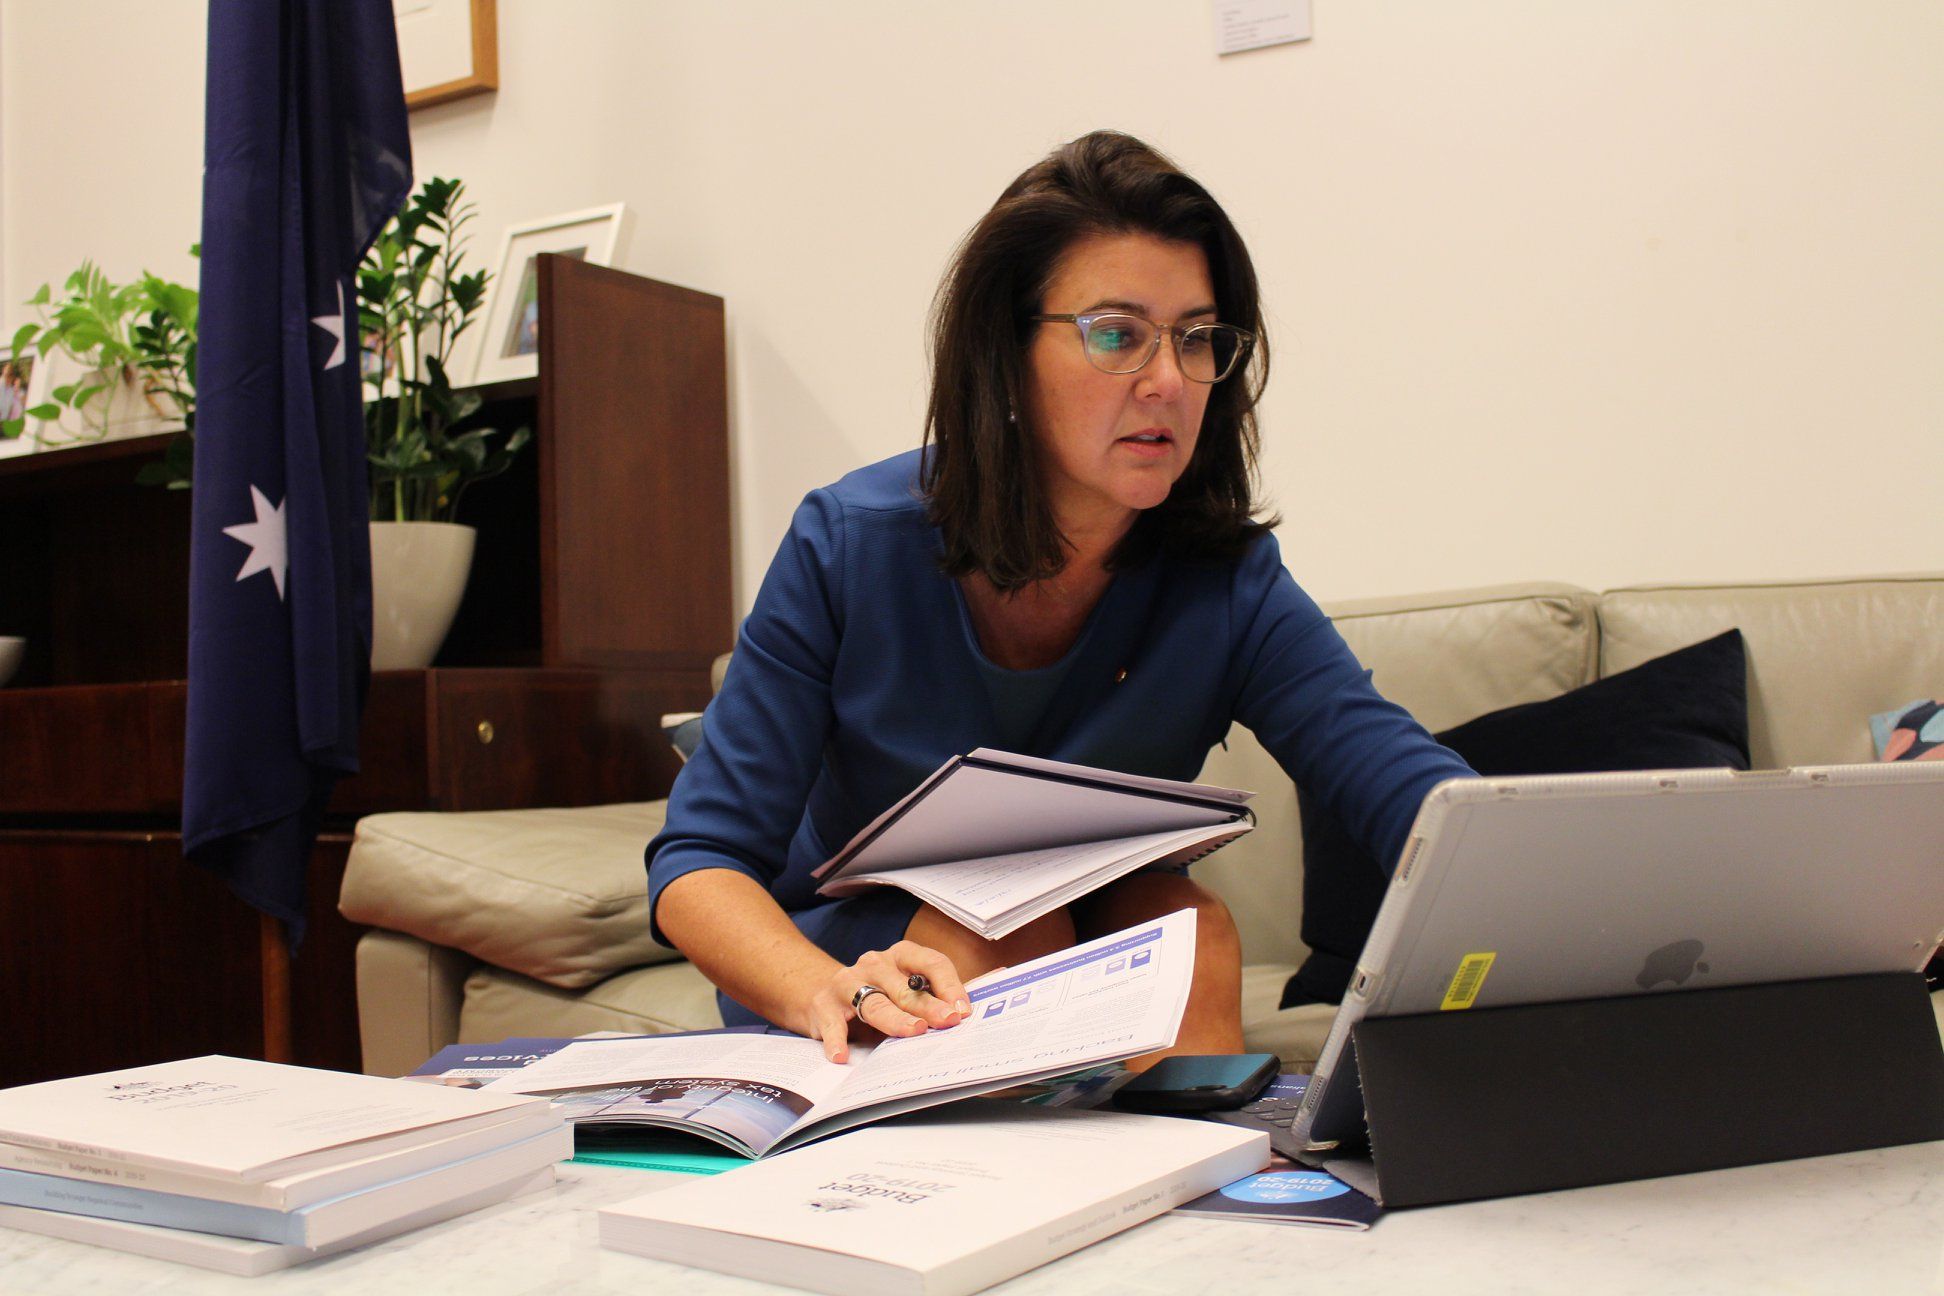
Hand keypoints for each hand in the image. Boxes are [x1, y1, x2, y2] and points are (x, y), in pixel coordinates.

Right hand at [809, 940, 973, 1062]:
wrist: (825, 996)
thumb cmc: (879, 995)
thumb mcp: (907, 990)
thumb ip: (937, 996)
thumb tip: (982, 999)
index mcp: (902, 956)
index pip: (931, 963)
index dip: (950, 985)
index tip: (962, 1010)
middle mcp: (875, 964)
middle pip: (906, 987)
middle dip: (928, 1005)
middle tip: (946, 1021)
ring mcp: (848, 981)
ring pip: (875, 1002)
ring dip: (895, 1019)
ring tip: (912, 1032)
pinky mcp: (824, 1004)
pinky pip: (833, 1023)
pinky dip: (837, 1040)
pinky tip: (842, 1056)